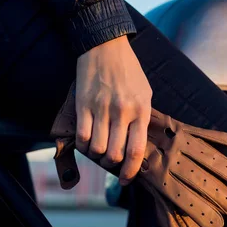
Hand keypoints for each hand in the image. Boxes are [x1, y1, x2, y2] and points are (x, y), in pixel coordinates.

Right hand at [75, 35, 152, 184]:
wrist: (106, 47)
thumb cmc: (129, 72)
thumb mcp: (145, 93)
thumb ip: (142, 118)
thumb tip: (138, 145)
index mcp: (141, 110)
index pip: (137, 150)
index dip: (132, 171)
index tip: (127, 180)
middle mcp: (122, 112)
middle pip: (115, 154)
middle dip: (113, 164)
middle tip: (111, 160)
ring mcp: (101, 108)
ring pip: (97, 149)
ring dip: (97, 155)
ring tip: (99, 148)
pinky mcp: (83, 105)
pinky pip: (81, 136)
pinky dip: (83, 145)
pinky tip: (87, 141)